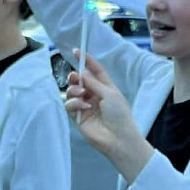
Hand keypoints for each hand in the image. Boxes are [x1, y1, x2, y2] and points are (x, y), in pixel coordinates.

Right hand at [64, 50, 152, 180]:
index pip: (95, 71)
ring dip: (74, 90)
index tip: (77, 51)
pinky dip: (74, 103)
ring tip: (81, 94)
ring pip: (72, 91)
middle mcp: (95, 95)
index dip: (87, 61)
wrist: (118, 138)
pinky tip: (84, 107)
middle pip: (80, 81)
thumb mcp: (109, 94)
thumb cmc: (119, 115)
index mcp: (106, 88)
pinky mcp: (78, 117)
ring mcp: (86, 106)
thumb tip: (82, 74)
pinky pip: (69, 105)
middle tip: (75, 77)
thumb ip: (94, 83)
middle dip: (75, 77)